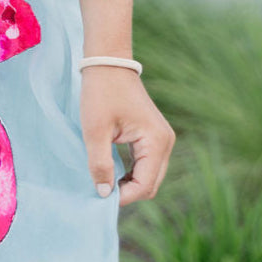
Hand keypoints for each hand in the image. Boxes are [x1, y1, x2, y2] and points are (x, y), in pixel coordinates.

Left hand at [80, 66, 175, 205]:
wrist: (108, 63)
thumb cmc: (100, 93)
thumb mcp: (95, 130)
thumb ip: (100, 164)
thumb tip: (104, 194)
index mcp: (157, 142)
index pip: (145, 185)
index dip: (123, 197)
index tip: (99, 196)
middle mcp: (166, 142)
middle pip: (151, 184)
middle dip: (127, 192)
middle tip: (99, 190)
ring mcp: (162, 139)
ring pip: (149, 176)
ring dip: (128, 183)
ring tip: (103, 181)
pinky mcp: (153, 136)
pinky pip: (146, 164)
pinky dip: (130, 172)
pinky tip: (111, 171)